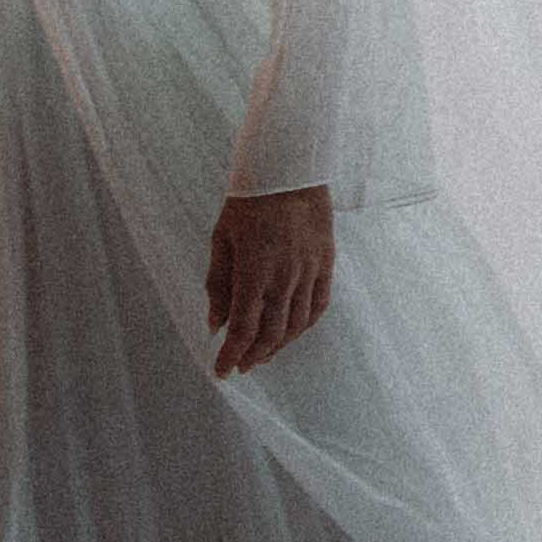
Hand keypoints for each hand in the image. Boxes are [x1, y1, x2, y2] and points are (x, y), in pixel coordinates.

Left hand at [207, 185, 337, 375]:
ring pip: (296, 325)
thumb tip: (215, 323)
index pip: (242, 328)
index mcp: (254, 272)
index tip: (222, 371)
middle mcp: (284, 277)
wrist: (290, 170)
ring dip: (279, 346)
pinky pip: (319, 305)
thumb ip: (218, 284)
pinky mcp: (326, 263)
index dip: (231, 355)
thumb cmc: (249, 201)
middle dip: (253, 356)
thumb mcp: (221, 240)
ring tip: (264, 354)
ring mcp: (309, 271)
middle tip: (241, 366)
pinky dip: (305, 325)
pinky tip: (293, 331)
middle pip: (271, 333)